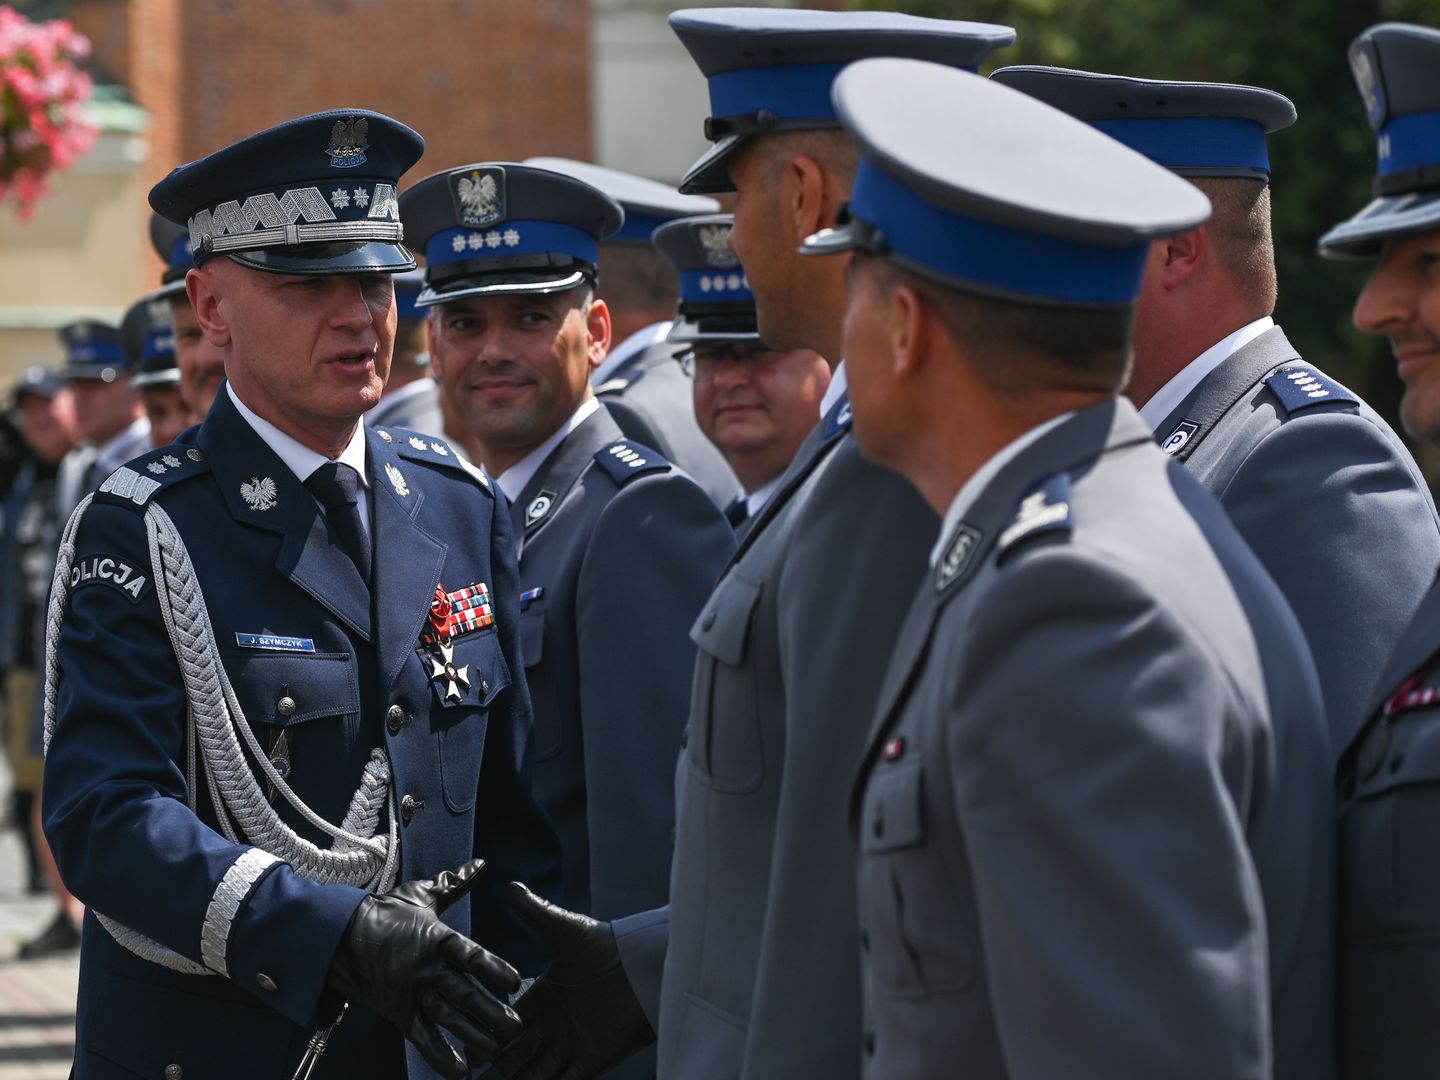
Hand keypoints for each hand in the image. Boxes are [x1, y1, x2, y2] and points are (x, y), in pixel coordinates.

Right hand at [327, 858, 521, 1078]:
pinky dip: (440, 1056)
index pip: (471, 955)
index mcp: (437, 938)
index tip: (517, 982)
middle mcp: (427, 969)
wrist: (339, 937)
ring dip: (472, 1036)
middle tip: (516, 1027)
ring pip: (447, 1019)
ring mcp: (412, 993)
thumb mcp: (420, 895)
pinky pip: (421, 1038)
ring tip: (495, 1050)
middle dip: (492, 1011)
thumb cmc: (386, 913)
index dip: (494, 969)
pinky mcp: (399, 1013)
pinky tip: (460, 1072)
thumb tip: (480, 865)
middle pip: (464, 993)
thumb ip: (454, 883)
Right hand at [487, 883, 654, 1079]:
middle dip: (495, 1070)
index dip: (487, 1035)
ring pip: (534, 1073)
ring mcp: (572, 1045)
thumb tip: (511, 885)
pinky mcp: (592, 1062)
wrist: (646, 966)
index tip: (465, 1049)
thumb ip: (536, 912)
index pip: (507, 1022)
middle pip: (516, 1055)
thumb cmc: (606, 945)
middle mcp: (553, 1025)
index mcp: (543, 998)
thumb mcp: (565, 929)